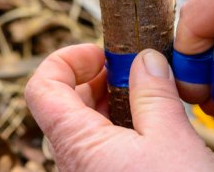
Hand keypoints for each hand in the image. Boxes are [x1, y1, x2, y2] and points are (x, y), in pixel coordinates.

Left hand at [25, 44, 213, 171]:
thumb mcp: (172, 140)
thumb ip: (154, 94)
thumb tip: (145, 60)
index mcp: (76, 144)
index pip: (41, 87)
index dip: (65, 59)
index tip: (100, 52)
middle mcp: (73, 162)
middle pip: (64, 102)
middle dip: (97, 77)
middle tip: (133, 69)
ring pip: (85, 124)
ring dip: (113, 100)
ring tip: (150, 93)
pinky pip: (102, 146)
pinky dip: (122, 125)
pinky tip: (154, 123)